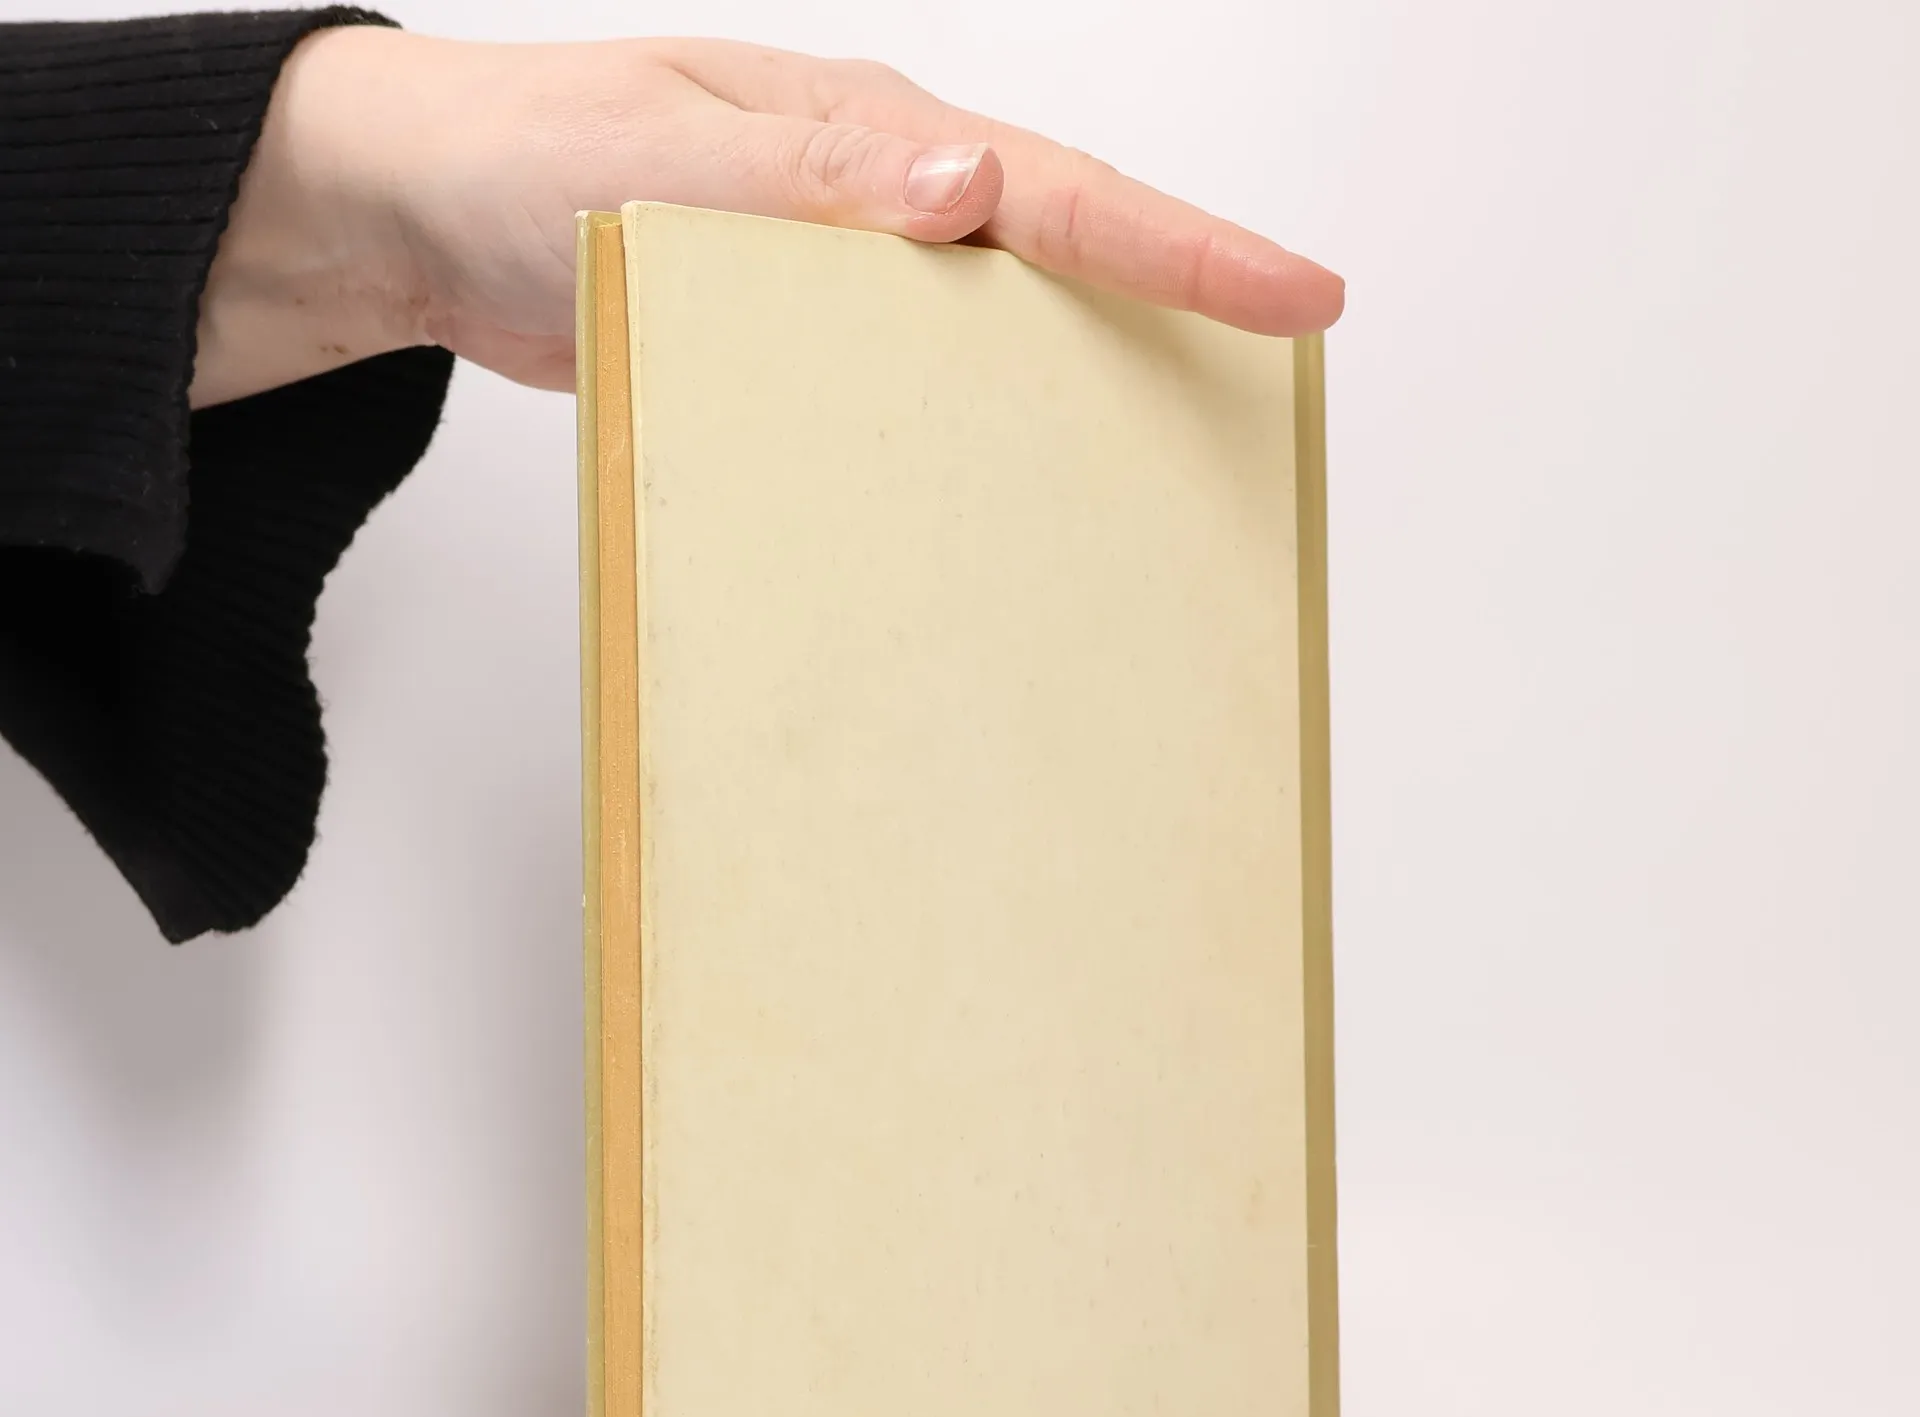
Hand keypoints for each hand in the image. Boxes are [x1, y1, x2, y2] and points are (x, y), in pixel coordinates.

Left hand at [192, 27, 1344, 407]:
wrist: (422, 221)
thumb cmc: (520, 161)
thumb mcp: (657, 156)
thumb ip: (806, 181)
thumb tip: (967, 186)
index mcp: (867, 139)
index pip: (1058, 192)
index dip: (1184, 248)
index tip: (1296, 294)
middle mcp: (875, 206)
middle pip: (1062, 263)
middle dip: (1178, 313)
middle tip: (1279, 385)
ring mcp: (842, 280)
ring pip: (995, 339)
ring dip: (1077, 391)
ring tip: (1169, 469)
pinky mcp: (798, 348)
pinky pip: (911, 394)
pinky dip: (966, 437)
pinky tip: (993, 501)